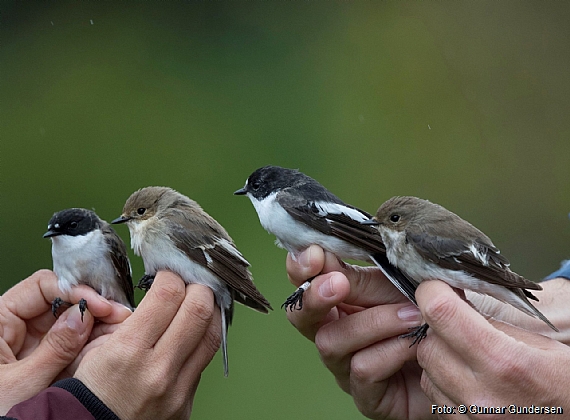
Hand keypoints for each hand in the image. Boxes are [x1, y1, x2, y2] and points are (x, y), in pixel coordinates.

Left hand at [0, 269, 131, 414]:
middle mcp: (17, 330)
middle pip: (61, 304)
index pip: (41, 287)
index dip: (73, 291)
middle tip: (119, 317)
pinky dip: (92, 349)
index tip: (98, 304)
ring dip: (98, 329)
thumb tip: (83, 318)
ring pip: (73, 326)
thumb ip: (54, 349)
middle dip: (92, 310)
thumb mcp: (20, 384)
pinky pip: (74, 349)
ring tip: (118, 334)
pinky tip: (108, 349)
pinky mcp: (47, 365)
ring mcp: (34, 347)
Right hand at [74, 271, 220, 419]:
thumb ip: (125, 321)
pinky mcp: (187, 403)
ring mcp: (178, 389)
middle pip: (200, 310)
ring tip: (199, 302)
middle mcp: (159, 370)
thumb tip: (156, 295)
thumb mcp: (91, 350)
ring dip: (209, 312)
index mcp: (128, 351)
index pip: (168, 295)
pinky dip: (203, 339)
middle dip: (198, 287)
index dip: (171, 276)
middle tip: (189, 283)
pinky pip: (205, 361)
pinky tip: (194, 332)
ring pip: (213, 335)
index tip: (167, 275)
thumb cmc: (86, 395)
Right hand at [286, 245, 431, 418]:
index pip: (305, 280)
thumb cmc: (433, 313)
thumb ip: (368, 274)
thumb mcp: (402, 284)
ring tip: (411, 314)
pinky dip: (390, 351)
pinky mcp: (366, 395)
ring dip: (372, 323)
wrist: (468, 355)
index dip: (301, 267)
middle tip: (337, 282)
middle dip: (315, 296)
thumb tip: (332, 248)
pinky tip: (415, 345)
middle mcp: (335, 331)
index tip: (314, 253)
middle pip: (301, 316)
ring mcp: (346, 365)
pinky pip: (362, 369)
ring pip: (331, 341)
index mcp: (339, 298)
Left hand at [417, 280, 569, 417]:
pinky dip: (443, 383)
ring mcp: (470, 417)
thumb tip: (453, 302)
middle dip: (437, 329)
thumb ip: (492, 324)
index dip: (432, 293)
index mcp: (504, 362)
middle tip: (459, 327)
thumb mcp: (541, 346)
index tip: (435, 288)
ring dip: (440, 357)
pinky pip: (434, 396)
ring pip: (427, 371)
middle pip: (428, 344)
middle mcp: (480, 394)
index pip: (440, 313)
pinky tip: (469, 381)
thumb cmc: (566, 387)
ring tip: (468, 358)